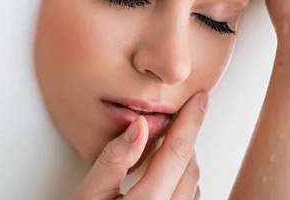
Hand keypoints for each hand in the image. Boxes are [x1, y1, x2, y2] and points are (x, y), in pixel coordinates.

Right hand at [74, 93, 207, 199]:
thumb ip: (114, 159)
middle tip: (175, 116)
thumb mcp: (89, 194)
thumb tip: (139, 125)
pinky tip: (164, 174)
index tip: (200, 99)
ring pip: (193, 184)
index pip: (177, 153)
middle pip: (190, 167)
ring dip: (184, 160)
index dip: (190, 122)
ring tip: (164, 146)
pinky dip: (182, 180)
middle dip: (185, 138)